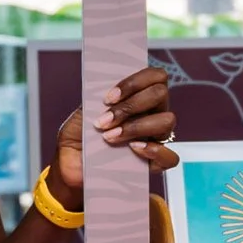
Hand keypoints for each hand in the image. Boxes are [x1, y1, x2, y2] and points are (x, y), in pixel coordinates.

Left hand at [54, 65, 177, 201]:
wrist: (71, 166)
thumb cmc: (78, 136)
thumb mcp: (81, 113)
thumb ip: (95, 99)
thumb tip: (108, 92)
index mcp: (137, 96)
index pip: (154, 76)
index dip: (134, 82)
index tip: (108, 98)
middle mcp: (151, 113)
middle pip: (160, 94)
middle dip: (131, 105)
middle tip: (105, 120)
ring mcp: (155, 137)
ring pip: (167, 121)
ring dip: (137, 126)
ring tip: (110, 137)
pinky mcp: (154, 163)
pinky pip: (170, 157)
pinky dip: (154, 150)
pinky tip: (133, 149)